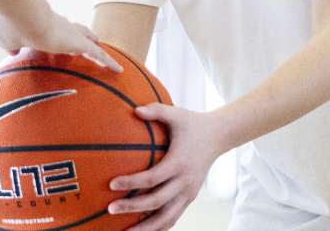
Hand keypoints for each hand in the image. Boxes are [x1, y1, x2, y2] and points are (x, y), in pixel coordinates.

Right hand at [0, 10, 122, 71]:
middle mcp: (58, 25)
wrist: (22, 15)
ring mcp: (70, 33)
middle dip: (81, 35)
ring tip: (103, 53)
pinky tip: (118, 70)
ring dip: (94, 46)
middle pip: (74, 30)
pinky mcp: (79, 43)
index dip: (56, 32)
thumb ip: (9, 44)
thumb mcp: (4, 37)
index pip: (52, 27)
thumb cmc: (11, 24)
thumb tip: (12, 53)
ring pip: (87, 40)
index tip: (57, 38)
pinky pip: (98, 54)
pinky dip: (108, 62)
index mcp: (41, 23)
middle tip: (89, 39)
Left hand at [107, 104, 228, 230]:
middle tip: (110, 209)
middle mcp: (185, 181)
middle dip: (132, 207)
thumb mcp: (176, 113)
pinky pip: (172, 217)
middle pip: (157, 201)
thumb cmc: (192, 123)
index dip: (132, 182)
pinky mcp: (189, 198)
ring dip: (146, 228)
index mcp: (179, 162)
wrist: (218, 136)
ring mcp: (189, 193)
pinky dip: (158, 227)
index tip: (111, 184)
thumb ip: (156, 110)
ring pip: (167, 218)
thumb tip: (134, 110)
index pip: (152, 178)